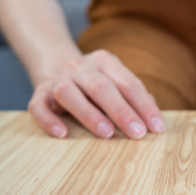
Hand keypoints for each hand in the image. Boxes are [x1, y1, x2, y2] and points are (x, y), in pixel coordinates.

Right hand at [28, 49, 164, 138]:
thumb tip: (152, 116)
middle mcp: (80, 67)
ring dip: (89, 114)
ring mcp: (57, 79)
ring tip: (107, 133)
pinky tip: (63, 134)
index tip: (156, 127)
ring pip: (69, 93)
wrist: (55, 64)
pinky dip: (49, 120)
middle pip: (101, 87)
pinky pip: (38, 106)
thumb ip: (133, 96)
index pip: (128, 83)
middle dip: (122, 111)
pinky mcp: (38, 93)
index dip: (144, 106)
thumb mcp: (115, 80)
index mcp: (105, 61)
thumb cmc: (95, 82)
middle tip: (137, 133)